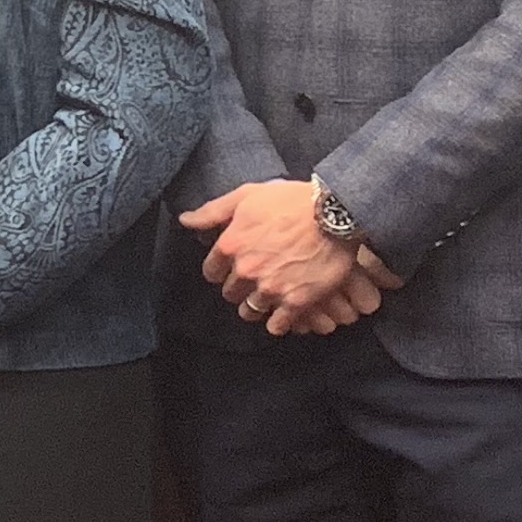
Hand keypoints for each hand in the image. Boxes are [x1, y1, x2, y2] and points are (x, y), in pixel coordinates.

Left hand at [182, 181, 401, 336]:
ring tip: (268, 295)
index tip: (233, 265)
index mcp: (231, 245)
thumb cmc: (292, 200)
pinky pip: (277, 325)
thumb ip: (213, 211)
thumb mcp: (247, 195)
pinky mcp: (296, 302)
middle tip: (255, 278)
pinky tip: (283, 313)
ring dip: (256, 305)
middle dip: (239, 287)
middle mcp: (246, 271)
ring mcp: (271, 288)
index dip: (222, 269)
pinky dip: (278, 322)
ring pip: (249, 311)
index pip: (211, 272)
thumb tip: (185, 220)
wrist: (335, 212)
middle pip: (230, 293)